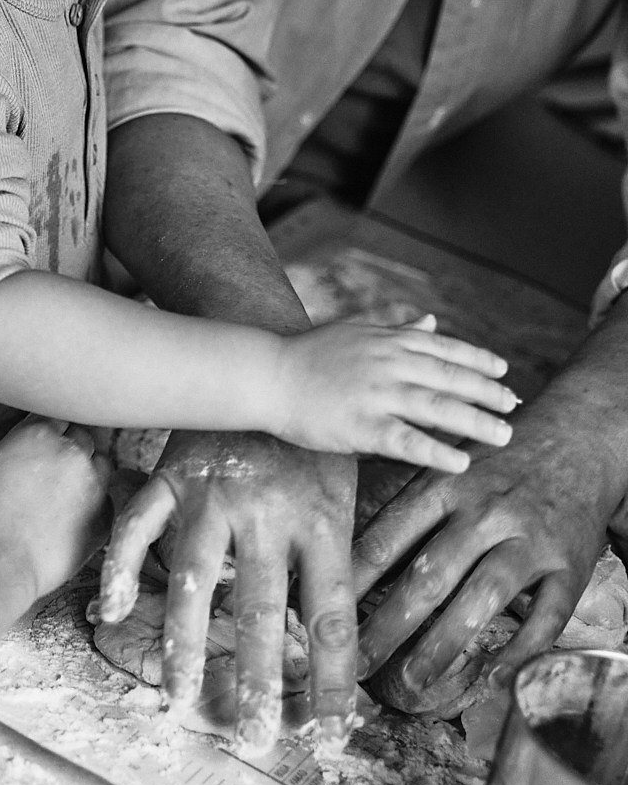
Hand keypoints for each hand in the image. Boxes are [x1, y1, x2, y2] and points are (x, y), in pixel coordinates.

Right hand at [0, 415, 110, 598]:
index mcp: (38, 434)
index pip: (54, 415)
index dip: (44, 430)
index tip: (35, 444)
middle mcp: (72, 454)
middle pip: (81, 436)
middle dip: (67, 446)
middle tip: (48, 467)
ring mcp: (93, 487)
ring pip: (101, 465)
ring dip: (86, 471)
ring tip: (65, 490)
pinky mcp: (102, 520)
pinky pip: (108, 501)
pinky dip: (95, 504)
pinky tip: (75, 516)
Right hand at [95, 430, 357, 755]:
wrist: (270, 351)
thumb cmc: (313, 433)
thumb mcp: (345, 487)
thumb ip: (338, 560)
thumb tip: (341, 646)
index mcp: (322, 518)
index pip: (333, 616)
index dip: (332, 678)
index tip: (329, 732)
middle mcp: (267, 512)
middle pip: (262, 611)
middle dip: (258, 681)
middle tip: (254, 740)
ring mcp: (213, 493)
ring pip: (195, 580)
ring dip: (185, 644)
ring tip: (180, 701)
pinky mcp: (172, 475)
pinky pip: (138, 526)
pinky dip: (119, 566)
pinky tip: (108, 610)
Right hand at [273, 314, 516, 472]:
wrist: (268, 374)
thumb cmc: (310, 355)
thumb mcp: (357, 332)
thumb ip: (397, 330)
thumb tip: (431, 322)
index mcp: (389, 342)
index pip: (445, 349)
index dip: (478, 361)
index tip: (505, 372)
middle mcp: (389, 364)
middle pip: (451, 378)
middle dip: (488, 393)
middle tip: (514, 407)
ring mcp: (377, 394)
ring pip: (438, 408)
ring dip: (476, 422)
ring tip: (503, 436)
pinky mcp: (361, 425)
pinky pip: (407, 441)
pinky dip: (436, 451)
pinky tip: (460, 463)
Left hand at [353, 428, 617, 699]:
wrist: (580, 436)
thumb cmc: (497, 463)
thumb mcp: (445, 469)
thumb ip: (406, 512)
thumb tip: (348, 562)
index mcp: (444, 486)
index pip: (389, 537)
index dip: (355, 581)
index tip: (330, 616)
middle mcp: (485, 513)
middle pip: (430, 575)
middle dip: (388, 625)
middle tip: (358, 666)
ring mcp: (529, 540)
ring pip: (483, 597)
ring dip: (443, 644)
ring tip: (412, 681)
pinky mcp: (570, 565)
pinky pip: (546, 616)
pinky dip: (519, 651)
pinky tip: (493, 679)